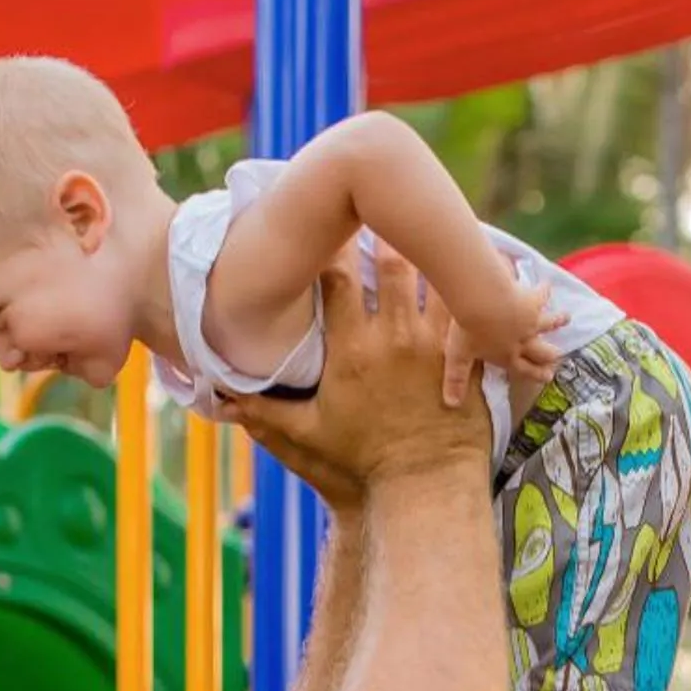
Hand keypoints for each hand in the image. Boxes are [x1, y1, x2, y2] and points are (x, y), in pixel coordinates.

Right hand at [222, 245, 492, 508]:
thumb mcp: (306, 438)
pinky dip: (467, 279)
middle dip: (384, 229)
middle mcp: (391, 338)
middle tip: (381, 201)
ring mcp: (431, 345)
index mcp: (349, 350)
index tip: (326, 219)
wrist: (423, 489)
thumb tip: (221, 397)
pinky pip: (468, 304)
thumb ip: (265, 412)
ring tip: (424, 218)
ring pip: (433, 274)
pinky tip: (469, 255)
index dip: (329, 242)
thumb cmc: (362, 465)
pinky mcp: (464, 356)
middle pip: (389, 261)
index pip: (333, 276)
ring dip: (428, 247)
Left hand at [442, 278, 566, 408]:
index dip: (535, 374)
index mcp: (506, 356)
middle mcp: (523, 341)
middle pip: (541, 350)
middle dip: (550, 354)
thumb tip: (451, 405)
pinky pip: (540, 295)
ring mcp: (530, 322)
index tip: (548, 377)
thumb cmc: (468, 330)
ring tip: (567, 317)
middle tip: (559, 356)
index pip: (523, 369)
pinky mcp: (532, 301)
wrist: (484, 303)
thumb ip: (456, 379)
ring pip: (548, 323)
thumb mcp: (458, 356)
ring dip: (557, 321)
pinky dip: (544, 291)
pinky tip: (548, 285)